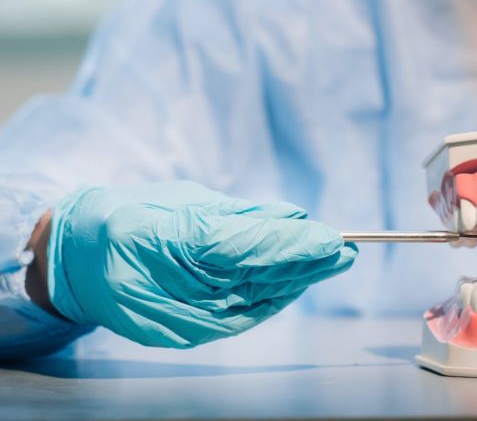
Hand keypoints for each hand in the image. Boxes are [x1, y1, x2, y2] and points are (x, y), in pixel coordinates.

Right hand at [48, 181, 356, 347]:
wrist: (72, 261)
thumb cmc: (125, 217)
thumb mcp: (180, 201)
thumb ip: (237, 215)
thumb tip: (290, 218)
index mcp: (166, 243)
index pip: (245, 249)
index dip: (292, 246)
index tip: (331, 240)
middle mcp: (173, 287)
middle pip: (257, 277)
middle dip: (305, 265)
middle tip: (346, 252)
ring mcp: (177, 317)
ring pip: (253, 298)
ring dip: (295, 282)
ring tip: (331, 263)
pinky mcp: (182, 333)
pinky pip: (238, 314)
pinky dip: (269, 298)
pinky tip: (294, 284)